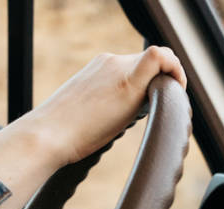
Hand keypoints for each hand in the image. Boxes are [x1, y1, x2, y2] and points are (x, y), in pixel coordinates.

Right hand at [14, 46, 186, 165]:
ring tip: (160, 110)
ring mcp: (118, 68)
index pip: (135, 66)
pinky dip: (175, 71)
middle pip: (149, 65)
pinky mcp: (127, 82)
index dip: (149, 81)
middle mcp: (109, 62)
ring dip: (167, 83)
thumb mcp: (83, 114)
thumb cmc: (60, 135)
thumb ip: (102, 110)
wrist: (46, 135)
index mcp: (99, 68)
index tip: (148, 106)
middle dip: (160, 86)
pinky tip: (176, 92)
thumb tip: (112, 123)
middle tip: (156, 113)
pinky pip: (160, 58)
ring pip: (159, 61)